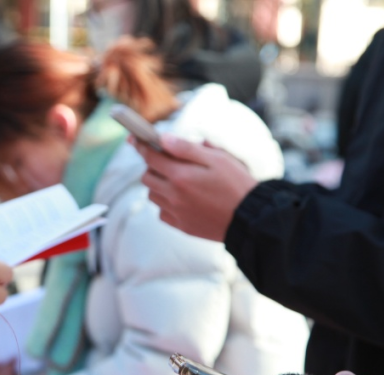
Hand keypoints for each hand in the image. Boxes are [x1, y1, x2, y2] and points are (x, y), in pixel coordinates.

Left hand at [133, 134, 257, 241]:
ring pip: (153, 196)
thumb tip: (163, 139)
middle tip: (167, 161)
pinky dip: (165, 203)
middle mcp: (173, 196)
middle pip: (147, 178)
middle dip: (152, 166)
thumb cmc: (236, 184)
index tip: (134, 139)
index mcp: (181, 176)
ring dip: (158, 185)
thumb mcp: (217, 158)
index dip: (141, 146)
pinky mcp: (182, 226)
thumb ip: (187, 148)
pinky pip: (162, 213)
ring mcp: (176, 213)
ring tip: (176, 180)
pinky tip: (180, 198)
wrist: (249, 218)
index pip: (150, 158)